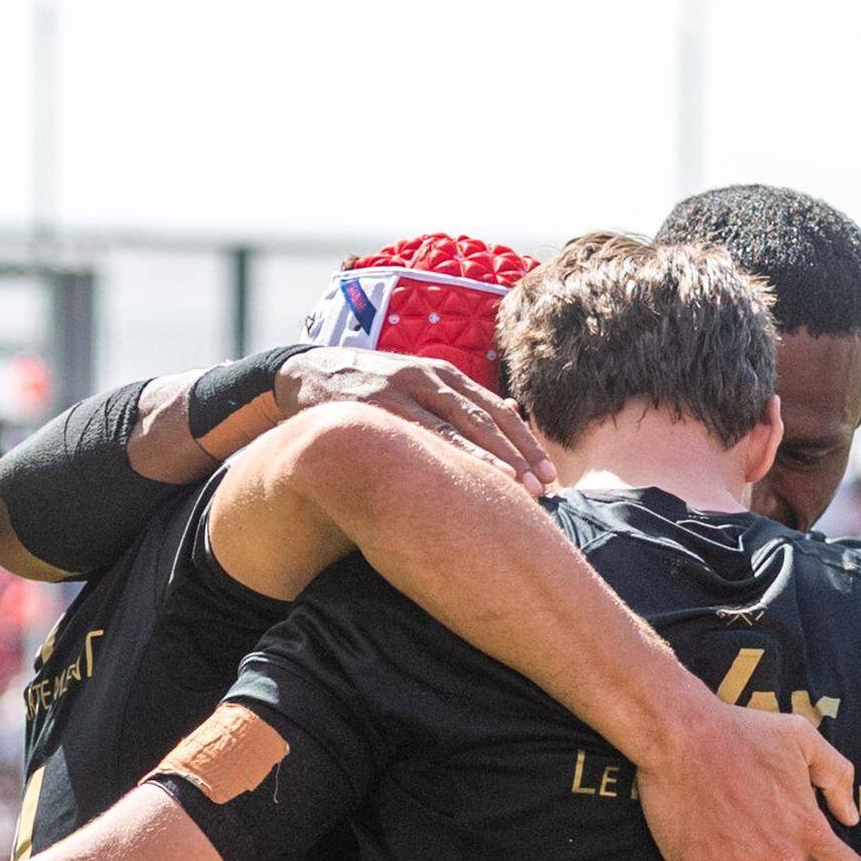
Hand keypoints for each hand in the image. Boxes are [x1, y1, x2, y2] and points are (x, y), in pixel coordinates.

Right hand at [274, 349, 555, 491]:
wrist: (308, 372)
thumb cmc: (370, 387)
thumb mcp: (417, 385)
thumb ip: (459, 400)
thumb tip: (513, 411)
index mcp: (445, 376)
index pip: (498, 411)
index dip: (527, 443)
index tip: (551, 474)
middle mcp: (430, 378)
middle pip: (487, 418)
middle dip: (520, 454)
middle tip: (546, 487)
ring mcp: (404, 389)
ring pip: (459, 424)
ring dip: (492, 458)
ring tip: (519, 488)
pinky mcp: (377, 405)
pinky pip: (419, 434)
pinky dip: (447, 455)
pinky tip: (464, 476)